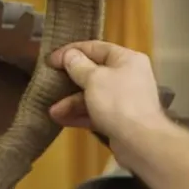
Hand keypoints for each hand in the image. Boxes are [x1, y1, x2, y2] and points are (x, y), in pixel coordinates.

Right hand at [48, 41, 177, 161]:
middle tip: (49, 82)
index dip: (72, 51)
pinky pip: (96, 112)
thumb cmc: (118, 102)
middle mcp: (127, 76)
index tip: (51, 59)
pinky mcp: (119, 119)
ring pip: (92, 95)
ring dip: (71, 102)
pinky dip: (79, 114)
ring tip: (52, 110)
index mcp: (127, 59)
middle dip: (69, 80)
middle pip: (93, 72)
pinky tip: (60, 119)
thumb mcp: (94, 79)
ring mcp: (124, 99)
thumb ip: (78, 65)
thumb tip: (70, 55)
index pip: (96, 47)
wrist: (140, 141)